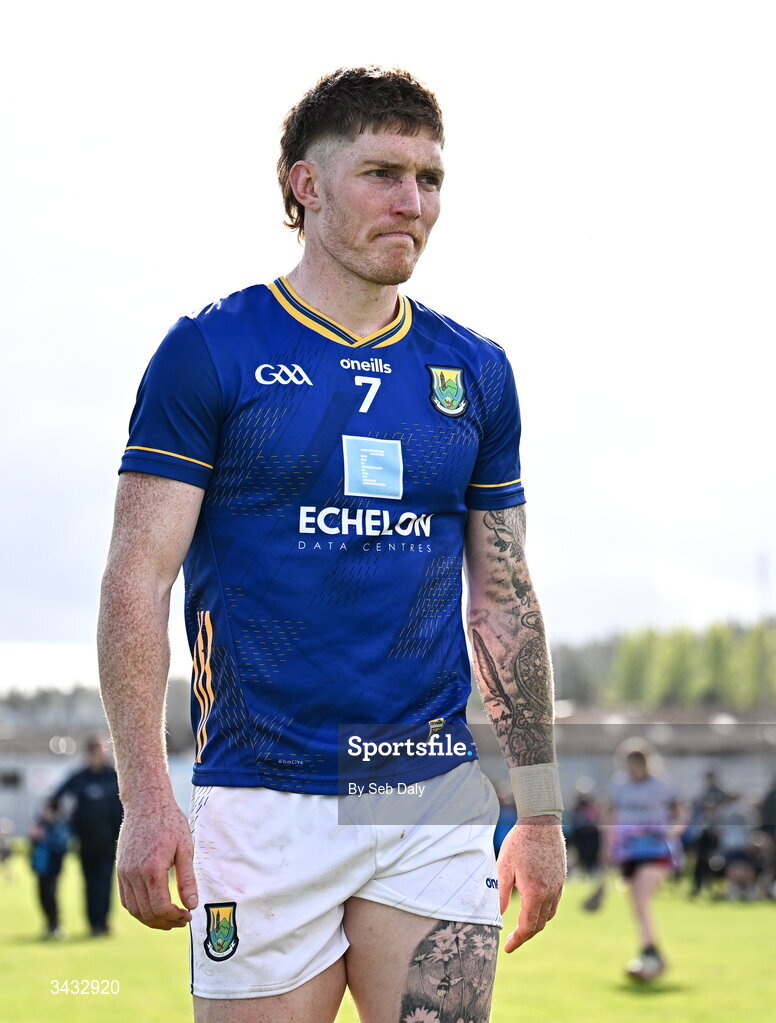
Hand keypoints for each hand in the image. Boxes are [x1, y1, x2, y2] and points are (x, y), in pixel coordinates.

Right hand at [116, 801, 197, 929]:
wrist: (145, 803)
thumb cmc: (169, 822)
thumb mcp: (185, 848)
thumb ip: (187, 879)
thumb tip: (192, 905)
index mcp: (152, 869)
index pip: (160, 907)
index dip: (175, 917)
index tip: (187, 916)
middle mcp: (134, 874)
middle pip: (146, 913)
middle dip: (165, 922)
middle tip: (181, 920)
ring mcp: (124, 873)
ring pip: (134, 909)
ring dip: (151, 919)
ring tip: (168, 918)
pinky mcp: (120, 870)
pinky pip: (126, 899)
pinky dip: (138, 909)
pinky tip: (153, 906)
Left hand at [497, 816, 565, 951]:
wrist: (541, 822)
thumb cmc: (519, 842)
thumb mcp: (504, 867)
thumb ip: (500, 894)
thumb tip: (496, 916)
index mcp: (534, 893)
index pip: (527, 927)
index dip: (517, 940)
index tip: (507, 948)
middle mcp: (550, 893)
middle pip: (539, 925)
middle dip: (525, 936)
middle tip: (512, 941)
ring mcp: (558, 886)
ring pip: (549, 916)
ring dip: (536, 925)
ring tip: (522, 926)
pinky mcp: (561, 879)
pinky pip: (554, 903)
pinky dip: (544, 912)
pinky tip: (534, 908)